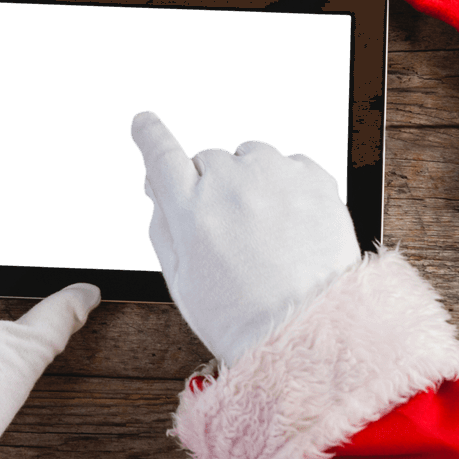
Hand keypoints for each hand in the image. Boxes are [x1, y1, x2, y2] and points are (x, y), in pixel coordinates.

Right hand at [130, 111, 359, 364]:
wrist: (308, 335)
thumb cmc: (241, 317)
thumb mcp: (180, 280)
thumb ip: (163, 226)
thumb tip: (157, 188)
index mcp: (190, 211)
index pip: (160, 155)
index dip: (149, 136)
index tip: (145, 124)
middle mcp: (230, 185)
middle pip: (209, 159)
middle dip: (212, 183)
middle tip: (228, 226)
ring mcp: (274, 178)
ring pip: (251, 156)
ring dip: (251, 179)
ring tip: (264, 227)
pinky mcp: (313, 180)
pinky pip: (291, 165)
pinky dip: (287, 185)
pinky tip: (290, 223)